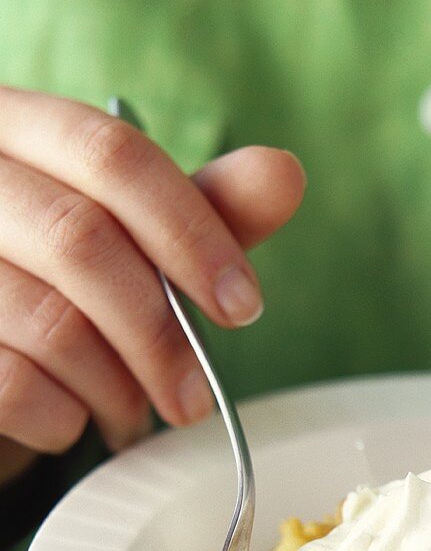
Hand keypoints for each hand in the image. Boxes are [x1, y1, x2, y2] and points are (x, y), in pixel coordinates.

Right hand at [0, 86, 304, 483]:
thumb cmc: (67, 286)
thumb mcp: (139, 239)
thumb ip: (206, 210)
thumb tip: (284, 174)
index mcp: (20, 129)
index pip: (112, 154)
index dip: (193, 233)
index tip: (243, 307)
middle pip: (81, 242)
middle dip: (161, 337)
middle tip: (194, 400)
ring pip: (51, 323)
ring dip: (117, 391)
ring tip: (133, 413)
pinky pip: (14, 384)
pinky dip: (65, 419)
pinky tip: (75, 421)